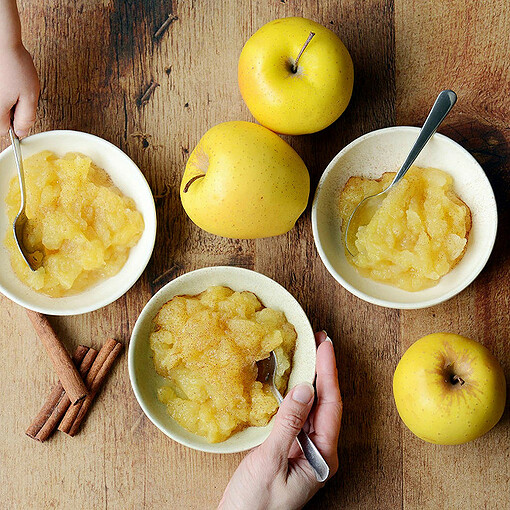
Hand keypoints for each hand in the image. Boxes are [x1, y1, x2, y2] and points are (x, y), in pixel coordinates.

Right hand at [0, 42, 38, 136]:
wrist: (1, 40)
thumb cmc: (14, 64)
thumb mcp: (30, 96)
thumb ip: (26, 117)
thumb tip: (22, 132)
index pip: (4, 130)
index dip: (16, 124)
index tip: (21, 112)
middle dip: (10, 110)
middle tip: (18, 94)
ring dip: (6, 99)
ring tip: (12, 84)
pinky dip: (2, 89)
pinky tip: (6, 78)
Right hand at [218, 331, 341, 509]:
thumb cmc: (255, 505)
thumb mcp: (271, 462)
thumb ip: (288, 425)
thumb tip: (304, 388)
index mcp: (322, 457)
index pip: (331, 405)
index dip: (329, 372)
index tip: (325, 345)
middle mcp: (318, 451)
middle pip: (326, 403)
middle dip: (323, 370)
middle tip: (318, 340)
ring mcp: (304, 450)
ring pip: (312, 407)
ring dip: (310, 379)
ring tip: (308, 352)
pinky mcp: (289, 449)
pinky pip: (297, 415)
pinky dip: (295, 395)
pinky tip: (291, 380)